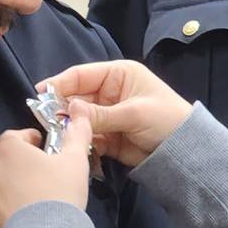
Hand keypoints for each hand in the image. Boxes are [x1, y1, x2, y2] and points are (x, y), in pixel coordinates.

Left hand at [0, 115, 93, 227]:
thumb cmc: (59, 192)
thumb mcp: (75, 160)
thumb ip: (76, 134)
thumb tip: (80, 115)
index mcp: (7, 147)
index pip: (17, 135)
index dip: (34, 140)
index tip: (49, 150)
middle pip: (7, 155)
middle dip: (23, 159)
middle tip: (46, 171)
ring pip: (1, 176)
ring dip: (15, 178)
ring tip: (37, 191)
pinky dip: (10, 197)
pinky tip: (28, 207)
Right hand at [39, 60, 192, 167]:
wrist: (186, 152)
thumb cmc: (168, 120)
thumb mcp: (134, 113)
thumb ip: (100, 114)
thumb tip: (69, 110)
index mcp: (118, 75)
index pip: (82, 75)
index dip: (60, 83)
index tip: (41, 93)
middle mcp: (109, 92)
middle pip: (76, 97)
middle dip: (62, 108)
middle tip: (45, 120)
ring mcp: (107, 115)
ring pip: (79, 119)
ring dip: (69, 127)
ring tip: (57, 136)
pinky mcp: (107, 137)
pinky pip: (87, 137)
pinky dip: (79, 142)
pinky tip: (72, 147)